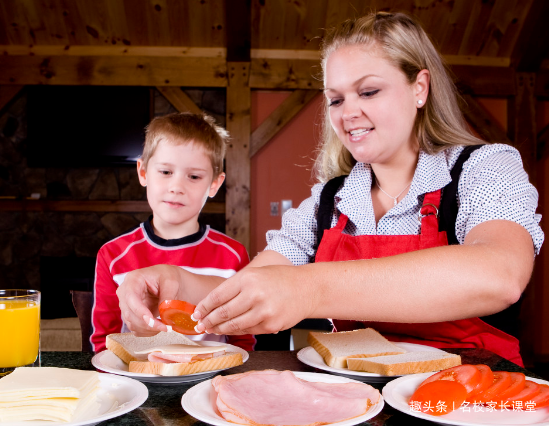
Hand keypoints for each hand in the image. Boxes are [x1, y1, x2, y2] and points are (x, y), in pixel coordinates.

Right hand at [116, 265, 183, 335]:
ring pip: (132, 323)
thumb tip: (164, 313)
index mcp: (133, 279)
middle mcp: (125, 293)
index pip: (131, 297)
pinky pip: (135, 328)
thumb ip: (168, 296)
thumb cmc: (167, 277)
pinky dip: (147, 332)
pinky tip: (159, 327)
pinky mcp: (131, 315)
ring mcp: (126, 305)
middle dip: (148, 324)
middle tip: (166, 327)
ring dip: (149, 329)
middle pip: (130, 314)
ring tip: (165, 326)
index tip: (152, 320)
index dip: (139, 311)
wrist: (167, 281)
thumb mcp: (171, 282)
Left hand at [192, 264, 314, 334]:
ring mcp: (263, 312)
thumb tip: (211, 304)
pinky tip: (230, 330)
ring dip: (220, 329)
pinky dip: (237, 331)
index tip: (196, 314)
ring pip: (233, 325)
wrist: (307, 289)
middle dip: (208, 321)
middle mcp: (255, 295)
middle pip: (223, 313)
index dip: (204, 307)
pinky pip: (248, 330)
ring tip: (212, 330)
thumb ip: (235, 287)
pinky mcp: (271, 325)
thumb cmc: (279, 279)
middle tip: (200, 326)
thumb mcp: (255, 274)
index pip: (217, 296)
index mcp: (248, 279)